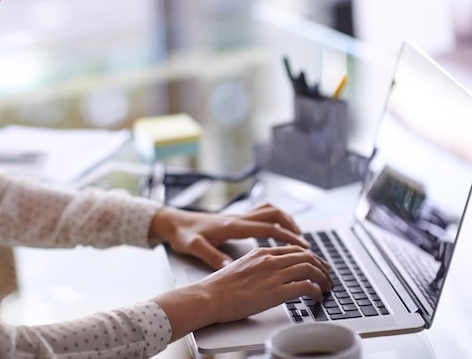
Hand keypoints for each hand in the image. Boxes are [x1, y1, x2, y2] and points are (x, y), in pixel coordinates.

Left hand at [148, 203, 311, 269]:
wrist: (172, 221)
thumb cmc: (182, 234)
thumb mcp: (194, 247)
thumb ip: (211, 256)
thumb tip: (228, 266)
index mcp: (232, 225)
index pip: (267, 227)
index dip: (287, 236)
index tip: (303, 246)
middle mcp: (237, 218)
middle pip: (272, 213)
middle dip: (291, 225)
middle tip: (305, 242)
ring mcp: (236, 217)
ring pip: (268, 210)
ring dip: (284, 220)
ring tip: (295, 235)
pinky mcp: (234, 219)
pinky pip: (260, 215)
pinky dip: (272, 220)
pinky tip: (274, 233)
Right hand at [152, 244, 331, 340]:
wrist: (209, 296)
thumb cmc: (219, 287)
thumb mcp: (241, 267)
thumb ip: (258, 266)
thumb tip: (268, 273)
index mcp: (261, 252)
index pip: (294, 250)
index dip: (310, 257)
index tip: (318, 264)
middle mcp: (269, 259)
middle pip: (306, 256)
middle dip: (322, 266)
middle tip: (328, 276)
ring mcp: (273, 274)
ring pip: (310, 268)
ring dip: (323, 279)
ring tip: (326, 288)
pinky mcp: (275, 291)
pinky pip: (305, 286)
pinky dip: (316, 291)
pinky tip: (317, 297)